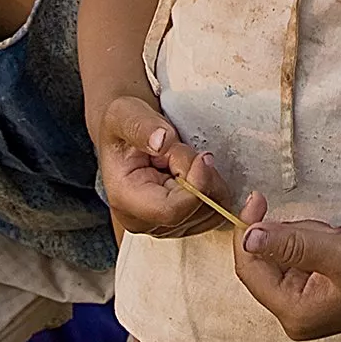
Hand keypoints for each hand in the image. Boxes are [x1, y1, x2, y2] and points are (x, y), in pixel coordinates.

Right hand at [94, 95, 235, 237]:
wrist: (127, 135)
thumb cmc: (124, 125)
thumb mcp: (125, 113)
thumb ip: (142, 126)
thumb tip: (161, 142)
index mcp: (125, 199)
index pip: (172, 211)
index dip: (197, 186)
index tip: (203, 157)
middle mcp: (143, 222)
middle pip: (196, 213)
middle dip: (203, 178)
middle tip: (184, 150)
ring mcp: (164, 227)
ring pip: (211, 215)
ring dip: (210, 182)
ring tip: (183, 160)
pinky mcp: (182, 224)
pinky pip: (216, 215)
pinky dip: (215, 191)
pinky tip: (196, 174)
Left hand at [233, 194, 340, 340]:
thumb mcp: (339, 252)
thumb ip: (292, 243)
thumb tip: (248, 237)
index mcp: (293, 313)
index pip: (250, 270)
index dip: (247, 232)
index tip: (257, 199)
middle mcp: (293, 314)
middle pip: (265, 262)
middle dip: (289, 235)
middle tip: (324, 229)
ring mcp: (304, 303)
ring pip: (281, 254)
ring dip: (303, 235)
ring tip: (336, 237)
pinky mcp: (314, 290)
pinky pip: (297, 257)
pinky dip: (312, 241)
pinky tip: (336, 242)